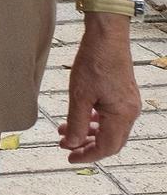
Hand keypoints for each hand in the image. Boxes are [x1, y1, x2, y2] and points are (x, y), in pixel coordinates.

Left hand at [63, 25, 139, 162]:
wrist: (107, 37)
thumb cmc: (94, 62)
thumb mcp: (79, 95)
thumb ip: (76, 122)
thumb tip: (72, 144)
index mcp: (122, 116)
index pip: (106, 147)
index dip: (87, 155)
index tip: (69, 158)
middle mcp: (130, 112)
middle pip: (110, 141)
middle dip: (87, 146)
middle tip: (66, 147)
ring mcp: (128, 103)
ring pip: (109, 128)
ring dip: (88, 132)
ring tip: (65, 130)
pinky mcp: (123, 95)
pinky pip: (110, 116)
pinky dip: (94, 120)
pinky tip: (79, 117)